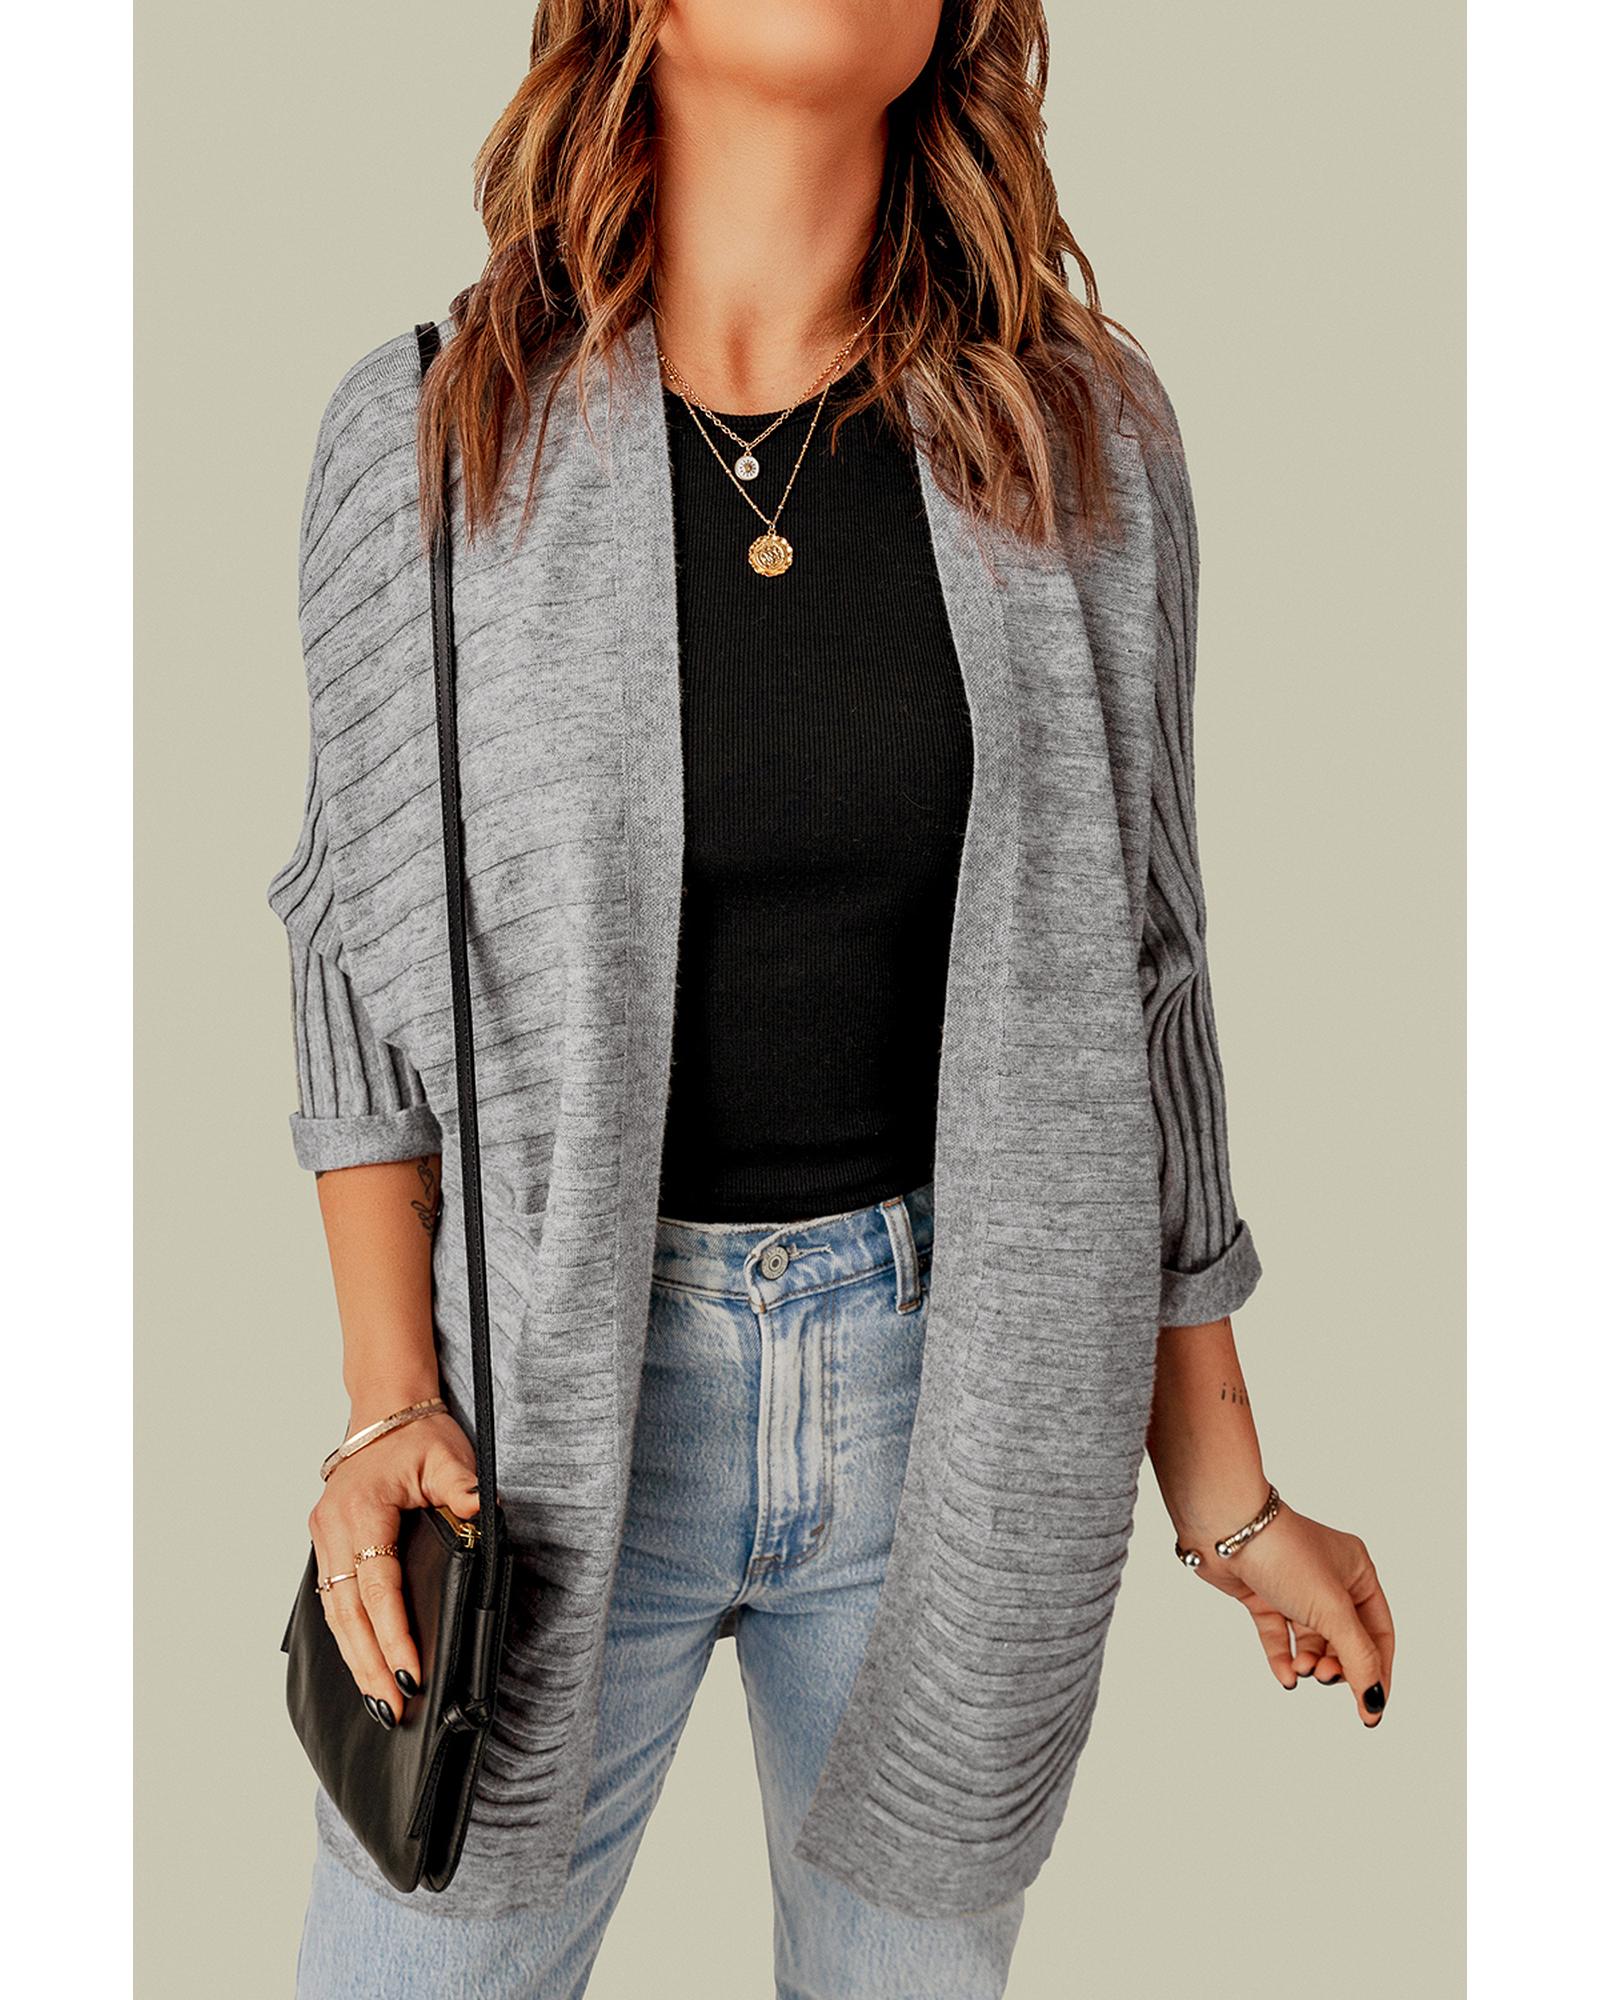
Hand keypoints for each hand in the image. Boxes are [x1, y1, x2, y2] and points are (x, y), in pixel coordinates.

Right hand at [307, 1409, 480, 1727]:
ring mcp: (324, 1538)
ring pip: (334, 1613)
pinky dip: (348, 1636)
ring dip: (355, 1659)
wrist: (385, 1411)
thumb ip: (463, 1488)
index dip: (394, 1636)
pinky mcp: (327, 1544)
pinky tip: (362, 1664)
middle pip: (348, 1614)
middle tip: (391, 1710)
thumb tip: (482, 1516)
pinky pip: (333, 1599)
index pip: (379, 1588)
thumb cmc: (418, 1435)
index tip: (410, 1675)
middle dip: (370, 1666)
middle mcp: (333, 1529)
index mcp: (362, 1511)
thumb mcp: (449, 1456)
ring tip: (377, 1702)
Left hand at [1188, 1501, 1394, 1726]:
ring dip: (1310, 1661)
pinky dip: (1283, 1657)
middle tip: (1324, 1677)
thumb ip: (1357, 1658)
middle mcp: (1329, 1577)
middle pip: (1344, 1638)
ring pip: (1311, 1638)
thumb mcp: (1332, 1610)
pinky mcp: (1263, 1594)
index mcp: (1357, 1570)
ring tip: (1301, 1670)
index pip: (1378, 1631)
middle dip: (1338, 1665)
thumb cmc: (1285, 1554)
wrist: (1225, 1529)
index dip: (1378, 1671)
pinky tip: (1285, 1675)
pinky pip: (1279, 1634)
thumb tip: (1374, 1703)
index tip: (1372, 1709)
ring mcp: (1293, 1586)